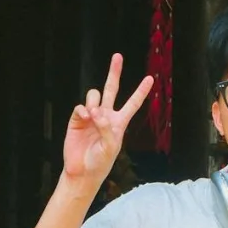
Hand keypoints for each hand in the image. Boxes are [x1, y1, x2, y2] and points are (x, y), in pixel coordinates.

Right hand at [61, 53, 153, 194]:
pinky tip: (84, 118)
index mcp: (118, 122)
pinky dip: (82, 110)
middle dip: (114, 72)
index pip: (132, 103)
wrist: (82, 171)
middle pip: (112, 89)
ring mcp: (91, 116)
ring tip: (93, 116)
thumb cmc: (100, 162)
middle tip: (117, 56)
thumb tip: (97, 113)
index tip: (150, 78)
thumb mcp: (111, 147)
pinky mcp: (77, 119)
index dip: (141, 91)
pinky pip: (80, 107)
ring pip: (94, 95)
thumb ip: (107, 128)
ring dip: (94, 101)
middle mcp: (105, 115)